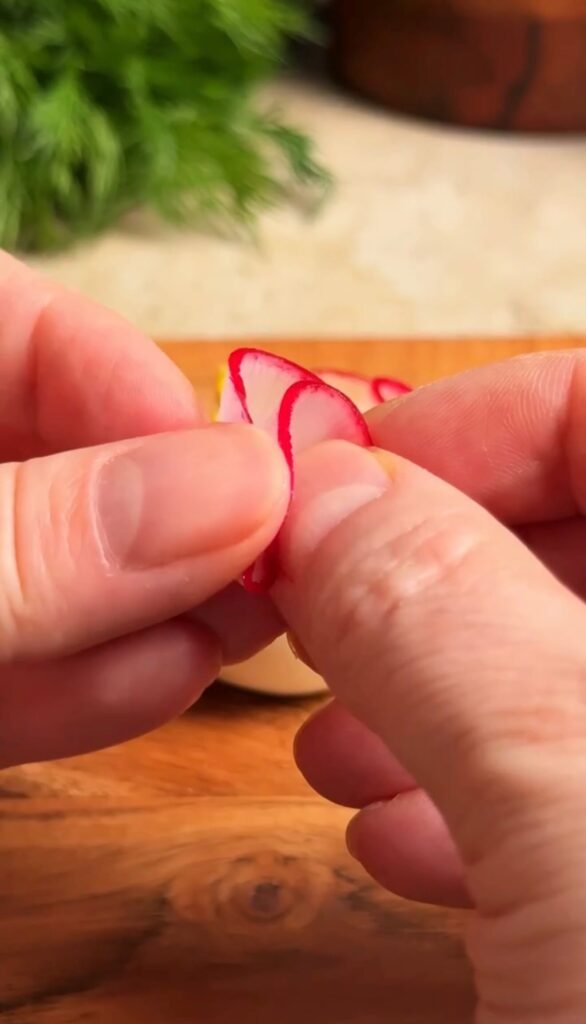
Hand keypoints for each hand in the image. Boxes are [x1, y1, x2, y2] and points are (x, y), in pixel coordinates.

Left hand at [0, 254, 287, 766]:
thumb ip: (31, 535)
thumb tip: (236, 492)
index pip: (5, 323)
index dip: (120, 374)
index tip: (227, 459)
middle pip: (52, 455)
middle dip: (164, 513)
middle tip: (271, 556)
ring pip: (41, 574)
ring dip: (145, 609)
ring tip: (244, 628)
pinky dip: (73, 686)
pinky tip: (161, 683)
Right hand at [274, 352, 585, 1021]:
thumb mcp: (580, 805)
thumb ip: (440, 615)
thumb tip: (329, 498)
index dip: (493, 420)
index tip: (351, 473)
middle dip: (440, 567)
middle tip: (319, 608)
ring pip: (580, 669)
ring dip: (445, 688)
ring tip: (338, 745)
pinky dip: (490, 796)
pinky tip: (411, 848)